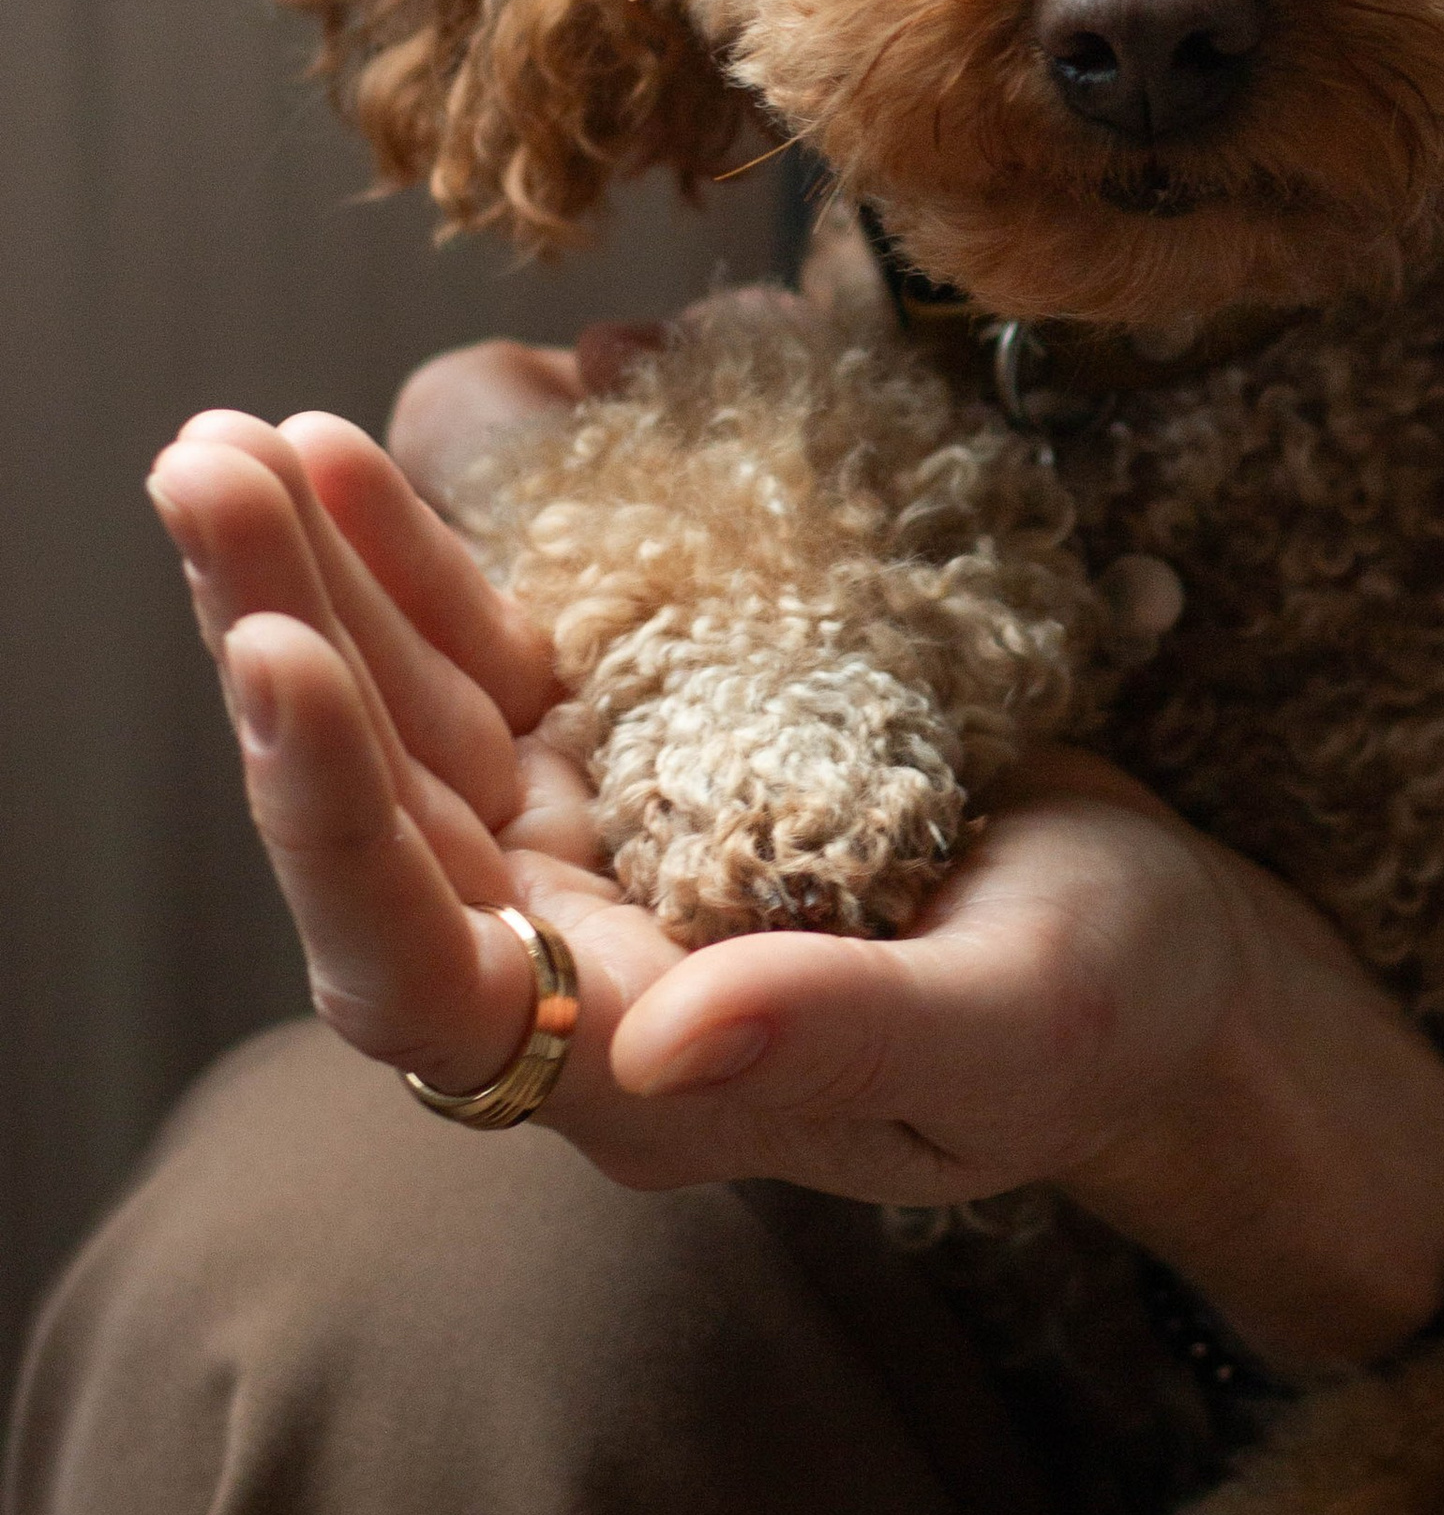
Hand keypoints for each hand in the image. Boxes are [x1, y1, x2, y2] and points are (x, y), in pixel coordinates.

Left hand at [148, 366, 1443, 1375]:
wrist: (1163, 948)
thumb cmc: (1110, 1020)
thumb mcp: (1014, 1028)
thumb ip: (846, 1041)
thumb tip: (657, 1045)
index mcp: (633, 1071)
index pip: (422, 977)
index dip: (334, 825)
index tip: (281, 657)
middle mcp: (572, 962)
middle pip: (378, 812)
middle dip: (280, 638)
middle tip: (209, 471)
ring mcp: (587, 844)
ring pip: (410, 716)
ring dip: (317, 578)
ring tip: (236, 442)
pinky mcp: (625, 745)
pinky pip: (493, 649)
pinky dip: (423, 552)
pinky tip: (352, 455)